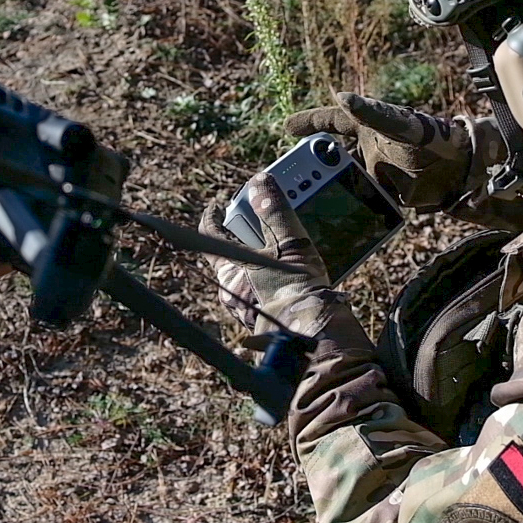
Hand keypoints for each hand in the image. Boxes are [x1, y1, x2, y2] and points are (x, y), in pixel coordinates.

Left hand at [198, 172, 326, 329]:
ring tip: (290, 243)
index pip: (210, 235)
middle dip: (249, 233)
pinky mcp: (264, 317)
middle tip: (268, 218)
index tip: (218, 206)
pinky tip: (296, 271)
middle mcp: (233, 290)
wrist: (312, 339)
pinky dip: (275, 275)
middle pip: (233, 251)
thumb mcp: (290, 244)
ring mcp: (247, 306)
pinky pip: (264, 288)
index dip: (214, 216)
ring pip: (250, 270)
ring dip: (265, 255)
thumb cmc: (297, 293)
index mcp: (230, 269)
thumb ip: (275, 211)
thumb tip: (260, 183)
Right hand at [284, 93, 469, 208]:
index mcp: (367, 127)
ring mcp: (372, 172)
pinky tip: (332, 218)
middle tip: (289, 178)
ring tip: (305, 202)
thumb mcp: (401, 125)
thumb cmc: (432, 138)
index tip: (287, 128)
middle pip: (329, 156)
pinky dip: (345, 207)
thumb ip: (373, 113)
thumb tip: (343, 96)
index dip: (309, 123)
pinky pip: (358, 200)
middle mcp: (366, 148)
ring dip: (324, 189)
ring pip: (340, 180)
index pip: (331, 121)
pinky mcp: (382, 193)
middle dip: (309, 167)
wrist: (460, 172)